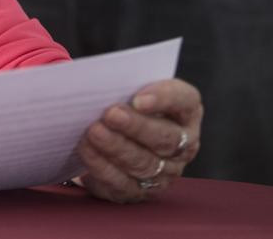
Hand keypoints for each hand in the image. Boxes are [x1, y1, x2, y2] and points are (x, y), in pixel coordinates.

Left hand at [76, 78, 202, 202]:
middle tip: (110, 114)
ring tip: (94, 132)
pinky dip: (103, 166)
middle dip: (136, 127)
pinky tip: (87, 150)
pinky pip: (124, 184)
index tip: (139, 98)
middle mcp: (183, 145)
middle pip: (166, 138)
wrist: (109, 133)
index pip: (186, 101)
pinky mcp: (139, 191)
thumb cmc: (122, 102)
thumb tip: (100, 80)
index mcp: (185, 111)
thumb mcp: (128, 88)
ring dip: (117, 147)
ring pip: (146, 164)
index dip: (165, 99)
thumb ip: (124, 83)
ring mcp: (165, 172)